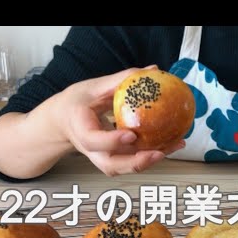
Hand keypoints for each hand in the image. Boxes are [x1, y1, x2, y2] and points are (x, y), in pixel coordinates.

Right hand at [57, 66, 184, 175]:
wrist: (63, 122)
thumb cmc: (77, 103)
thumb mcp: (93, 87)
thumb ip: (120, 80)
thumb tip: (152, 70)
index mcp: (80, 130)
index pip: (93, 140)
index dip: (112, 141)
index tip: (131, 135)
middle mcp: (91, 150)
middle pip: (111, 166)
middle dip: (136, 163)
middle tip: (158, 153)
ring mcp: (103, 157)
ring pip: (125, 167)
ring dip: (151, 161)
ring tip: (174, 145)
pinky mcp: (115, 158)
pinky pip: (133, 160)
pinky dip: (152, 154)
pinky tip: (172, 143)